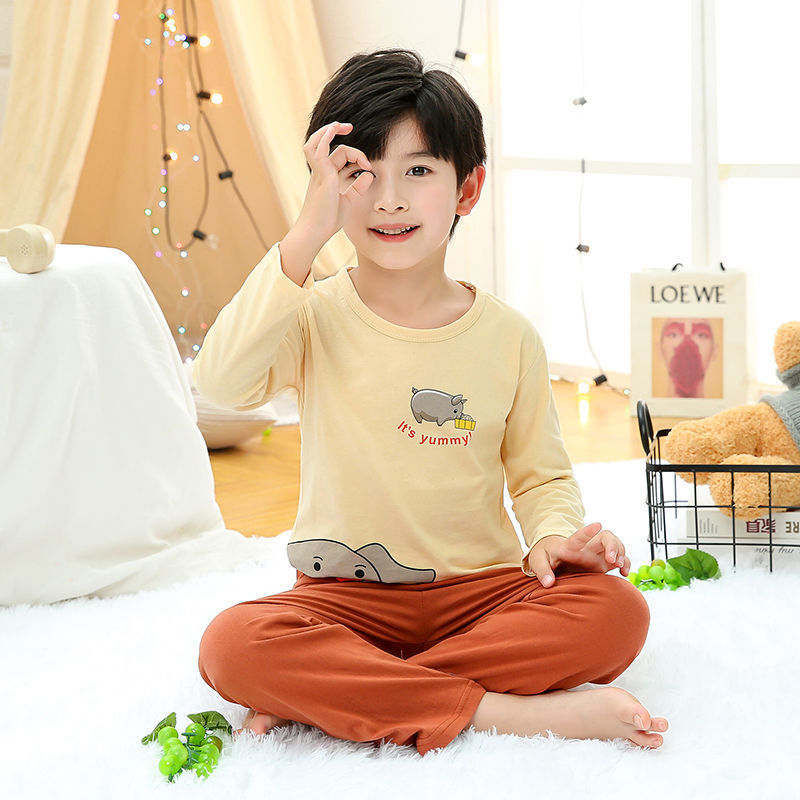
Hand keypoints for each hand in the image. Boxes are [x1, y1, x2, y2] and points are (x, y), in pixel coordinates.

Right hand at [295, 121, 373, 245]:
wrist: (315, 231)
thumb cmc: (328, 220)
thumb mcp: (349, 201)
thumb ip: (358, 188)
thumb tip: (369, 175)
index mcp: (326, 177)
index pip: (338, 155)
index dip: (356, 156)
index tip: (368, 167)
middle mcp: (320, 172)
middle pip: (326, 144)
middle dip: (336, 130)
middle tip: (350, 127)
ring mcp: (318, 172)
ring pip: (317, 141)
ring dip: (328, 129)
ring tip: (343, 125)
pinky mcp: (320, 174)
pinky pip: (319, 148)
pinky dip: (326, 136)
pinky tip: (335, 129)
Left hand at [527, 522, 630, 587]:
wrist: (553, 555)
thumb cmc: (546, 555)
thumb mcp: (538, 560)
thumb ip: (542, 570)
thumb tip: (548, 583)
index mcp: (570, 546)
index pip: (579, 536)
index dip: (587, 531)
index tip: (597, 525)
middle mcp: (587, 548)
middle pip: (606, 537)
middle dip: (613, 545)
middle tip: (614, 560)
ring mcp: (597, 555)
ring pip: (616, 546)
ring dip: (622, 554)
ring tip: (620, 567)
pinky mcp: (603, 563)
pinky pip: (620, 560)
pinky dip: (626, 564)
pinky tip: (624, 573)